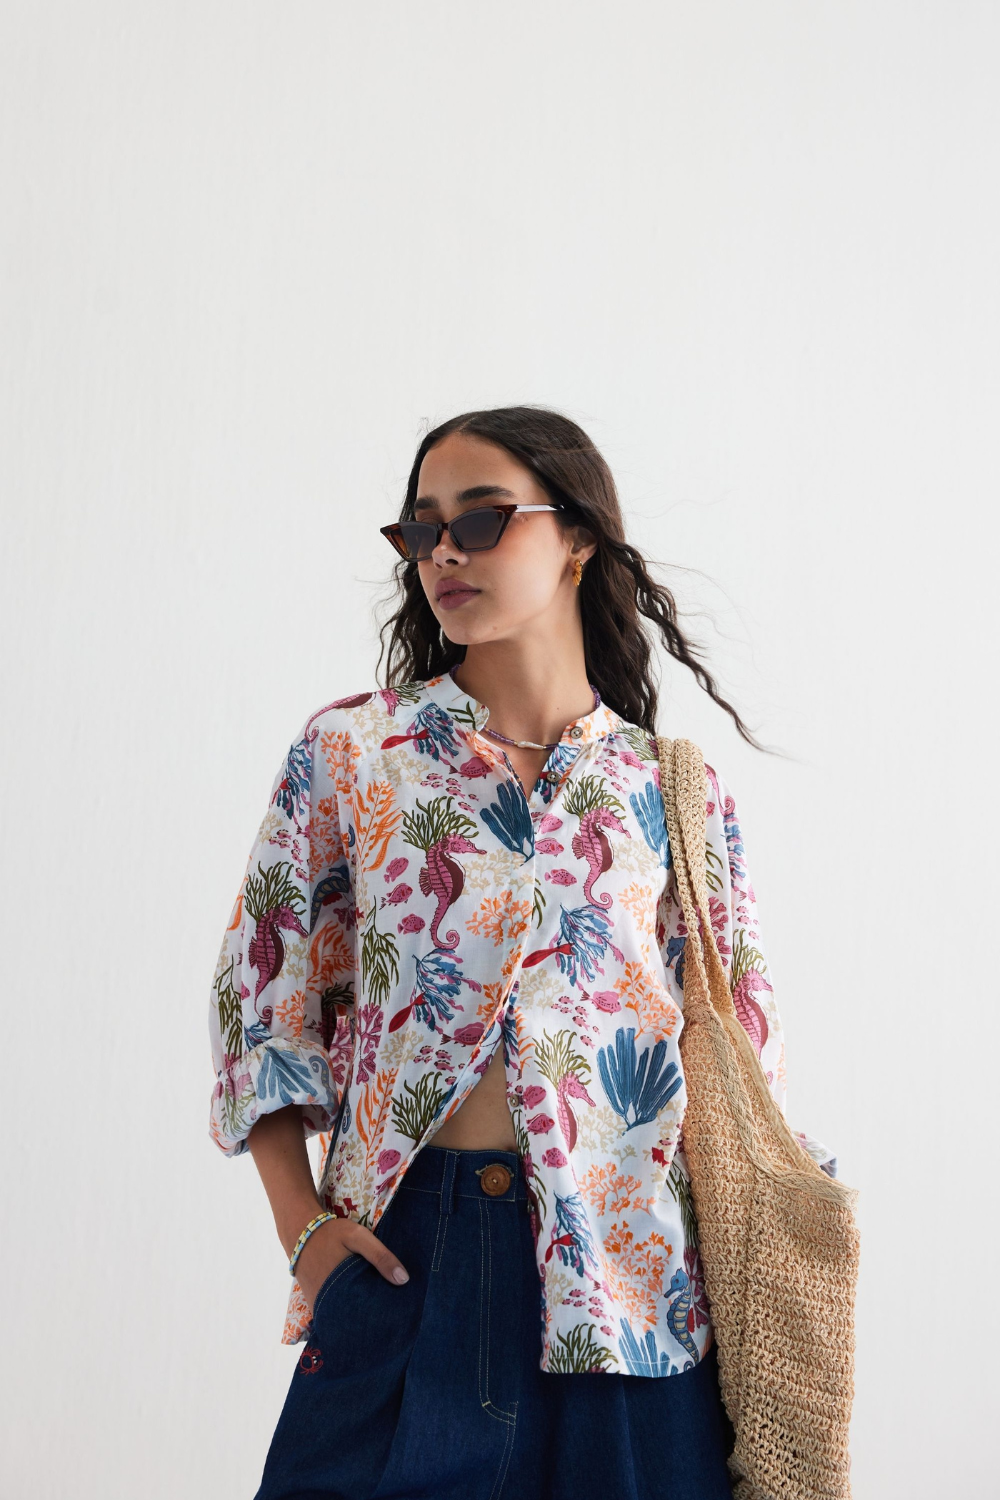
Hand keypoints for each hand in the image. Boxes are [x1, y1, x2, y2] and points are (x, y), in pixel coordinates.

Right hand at [293, 1215, 409, 1313]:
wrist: (299, 1231)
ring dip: (356, 1319)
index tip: (396, 1319)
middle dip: (370, 1322)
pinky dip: (342, 1314)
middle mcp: (328, 1303)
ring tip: (375, 1317)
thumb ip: (380, 1256)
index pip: (366, 1315)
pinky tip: (356, 1308)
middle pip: (354, 1321)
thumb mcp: (359, 1237)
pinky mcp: (314, 1302)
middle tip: (389, 1321)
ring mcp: (319, 1305)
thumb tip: (403, 1280)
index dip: (381, 1318)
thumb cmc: (331, 1234)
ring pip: (341, 1320)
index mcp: (342, 1290)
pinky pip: (330, 1314)